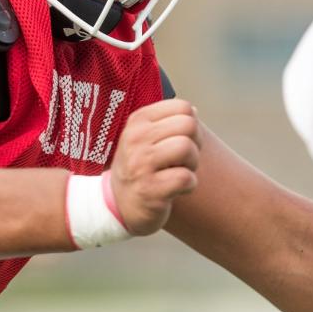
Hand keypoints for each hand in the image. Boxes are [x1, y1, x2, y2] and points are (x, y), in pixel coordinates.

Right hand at [107, 98, 201, 235]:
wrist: (117, 204)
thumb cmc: (140, 166)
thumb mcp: (145, 137)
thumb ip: (168, 121)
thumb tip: (194, 111)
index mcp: (138, 120)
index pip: (183, 108)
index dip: (191, 125)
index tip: (179, 140)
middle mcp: (136, 138)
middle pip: (189, 126)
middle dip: (195, 144)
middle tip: (182, 159)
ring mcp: (141, 164)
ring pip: (187, 148)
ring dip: (192, 164)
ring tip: (178, 172)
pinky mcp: (150, 189)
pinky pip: (186, 178)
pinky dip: (189, 185)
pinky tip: (177, 189)